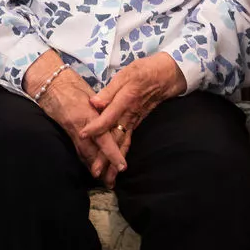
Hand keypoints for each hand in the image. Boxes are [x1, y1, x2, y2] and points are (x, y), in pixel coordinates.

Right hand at [23, 53, 124, 184]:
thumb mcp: (91, 93)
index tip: (122, 166)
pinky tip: (91, 167)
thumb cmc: (72, 84)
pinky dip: (85, 159)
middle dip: (103, 168)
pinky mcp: (66, 132)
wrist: (50, 83)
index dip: (112, 154)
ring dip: (94, 167)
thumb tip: (118, 116)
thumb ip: (103, 107)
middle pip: (93, 153)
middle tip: (112, 182)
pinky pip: (77, 149)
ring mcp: (71, 131)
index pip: (103, 138)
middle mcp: (80, 127)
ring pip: (84, 154)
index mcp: (88, 115)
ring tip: (104, 180)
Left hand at [81, 54, 186, 187]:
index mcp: (125, 101)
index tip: (82, 136)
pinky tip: (118, 164)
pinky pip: (128, 140)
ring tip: (108, 178)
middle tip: (96, 173)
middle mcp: (130, 115)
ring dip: (114, 161)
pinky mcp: (137, 121)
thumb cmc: (144, 70)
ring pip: (123, 143)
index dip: (95, 127)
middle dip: (105, 157)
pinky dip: (122, 153)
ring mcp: (135, 120)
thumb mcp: (126, 74)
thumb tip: (94, 103)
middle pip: (115, 138)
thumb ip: (109, 91)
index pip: (107, 118)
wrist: (167, 75)